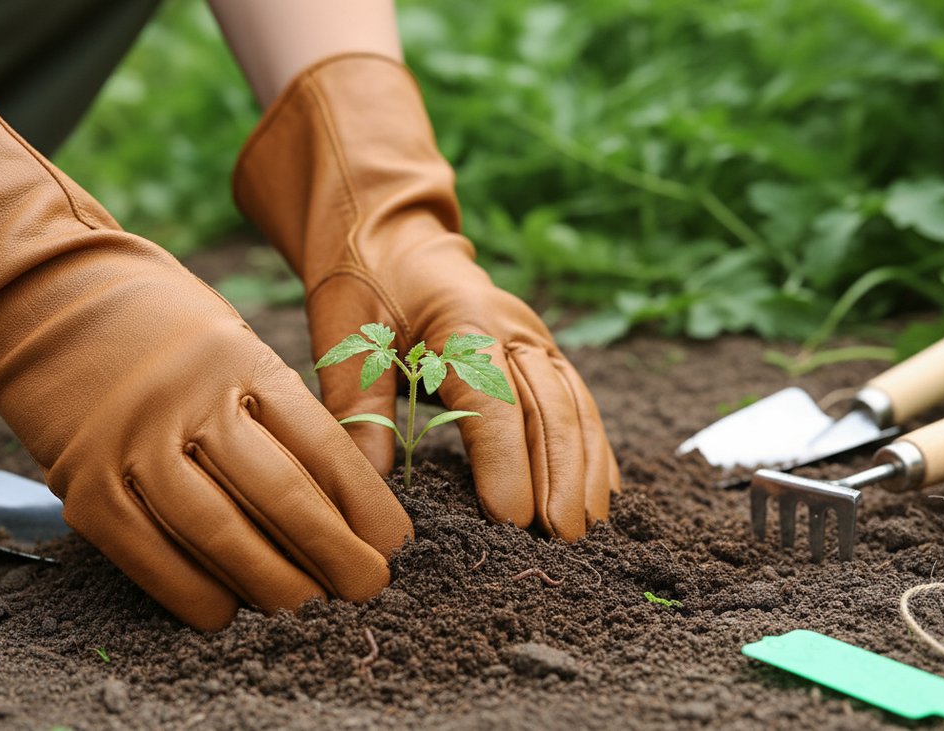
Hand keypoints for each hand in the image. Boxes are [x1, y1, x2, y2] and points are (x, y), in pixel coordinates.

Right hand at [0, 81, 411, 629]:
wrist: (44, 296)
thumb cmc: (160, 326)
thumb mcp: (232, 341)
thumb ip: (275, 411)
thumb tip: (334, 500)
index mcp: (242, 362)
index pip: (322, 446)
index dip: (364, 505)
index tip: (392, 543)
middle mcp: (192, 403)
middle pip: (280, 496)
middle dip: (334, 554)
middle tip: (367, 587)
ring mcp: (134, 444)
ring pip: (218, 532)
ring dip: (272, 582)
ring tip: (308, 607)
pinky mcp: (84, 483)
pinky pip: (147, 553)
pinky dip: (191, 592)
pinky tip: (227, 610)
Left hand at [234, 54, 619, 539]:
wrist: (391, 230)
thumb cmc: (362, 281)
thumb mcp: (343, 333)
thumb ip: (358, 403)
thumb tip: (367, 480)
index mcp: (463, 321)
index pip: (493, 401)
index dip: (506, 462)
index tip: (510, 518)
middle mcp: (513, 327)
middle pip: (549, 407)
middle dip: (559, 476)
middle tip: (560, 538)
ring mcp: (534, 337)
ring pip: (574, 406)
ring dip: (583, 467)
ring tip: (584, 526)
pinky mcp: (540, 350)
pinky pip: (577, 400)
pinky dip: (592, 446)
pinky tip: (600, 491)